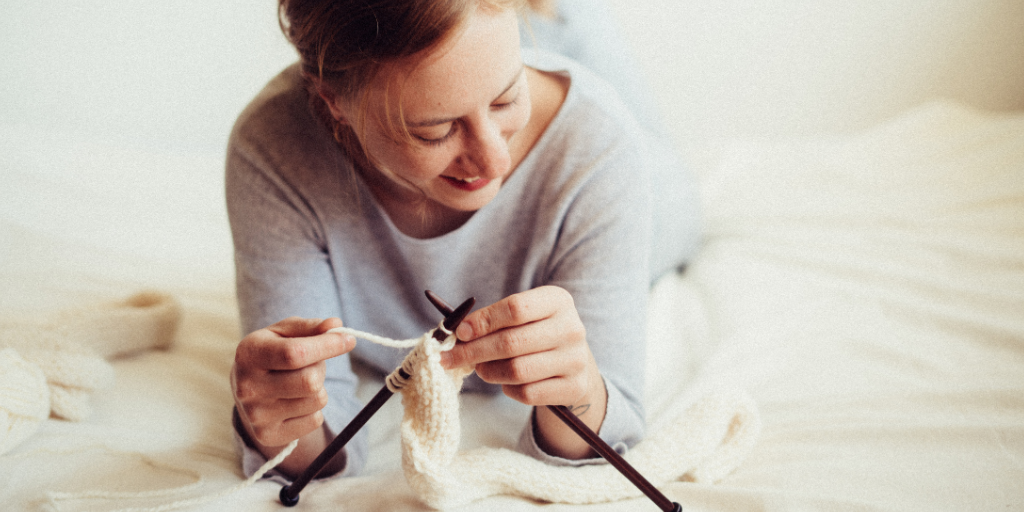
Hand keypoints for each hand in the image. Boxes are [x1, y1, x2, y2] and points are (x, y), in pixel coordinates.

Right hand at [231, 317, 354, 473]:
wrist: (246, 391)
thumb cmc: (273, 353)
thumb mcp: (284, 333)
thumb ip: (310, 327)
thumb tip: (335, 325)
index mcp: (249, 354)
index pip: (295, 353)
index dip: (327, 346)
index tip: (349, 340)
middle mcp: (247, 387)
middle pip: (310, 381)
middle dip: (321, 370)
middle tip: (312, 365)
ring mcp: (255, 415)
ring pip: (317, 401)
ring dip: (319, 389)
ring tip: (300, 383)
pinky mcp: (267, 435)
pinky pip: (315, 421)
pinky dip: (314, 410)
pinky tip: (295, 402)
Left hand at [440, 286, 606, 458]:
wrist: (574, 362)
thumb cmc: (536, 333)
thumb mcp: (522, 316)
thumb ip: (492, 320)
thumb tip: (456, 332)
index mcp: (557, 301)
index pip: (515, 308)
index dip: (482, 321)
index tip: (459, 332)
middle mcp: (571, 329)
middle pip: (512, 342)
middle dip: (474, 351)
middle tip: (451, 358)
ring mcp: (575, 360)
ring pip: (517, 371)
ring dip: (489, 372)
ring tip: (481, 368)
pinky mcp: (574, 387)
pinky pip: (528, 393)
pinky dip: (508, 389)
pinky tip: (506, 381)